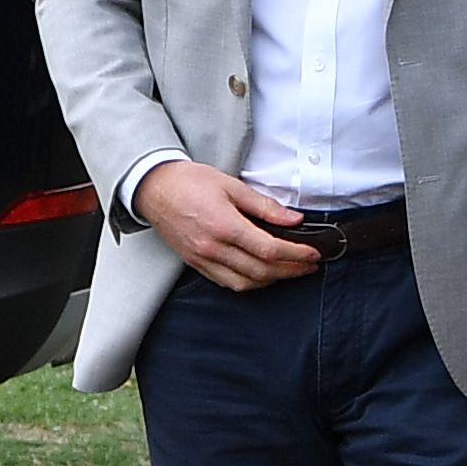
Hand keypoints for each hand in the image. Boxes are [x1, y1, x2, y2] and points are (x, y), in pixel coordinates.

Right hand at [138, 157, 317, 291]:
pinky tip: (261, 274)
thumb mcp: (231, 185)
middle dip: (291, 271)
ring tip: (289, 270)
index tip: (313, 253)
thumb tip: (292, 219)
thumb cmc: (189, 182)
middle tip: (309, 265)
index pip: (270, 250)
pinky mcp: (196, 263)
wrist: (153, 188)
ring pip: (245, 283)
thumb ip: (264, 206)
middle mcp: (213, 248)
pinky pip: (227, 282)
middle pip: (261, 271)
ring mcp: (203, 259)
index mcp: (224, 226)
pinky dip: (249, 282)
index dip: (296, 254)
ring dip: (272, 280)